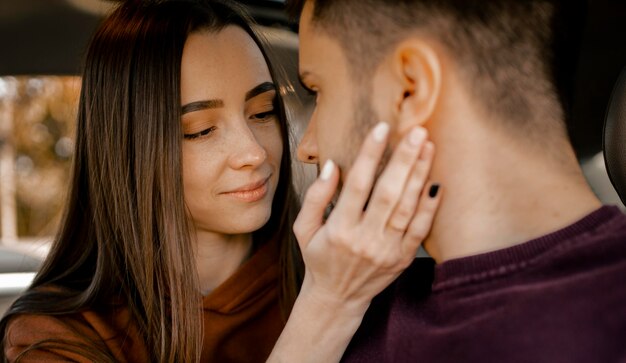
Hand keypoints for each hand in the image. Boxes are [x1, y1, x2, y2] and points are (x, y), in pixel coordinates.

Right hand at [294, 121, 440, 313]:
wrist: (337, 299)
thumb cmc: (319, 258)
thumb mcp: (304, 229)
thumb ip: (316, 197)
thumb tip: (332, 166)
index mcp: (339, 229)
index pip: (357, 184)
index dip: (370, 154)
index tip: (382, 128)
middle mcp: (365, 239)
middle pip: (388, 193)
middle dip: (404, 160)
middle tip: (417, 131)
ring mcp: (386, 250)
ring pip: (407, 208)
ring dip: (419, 176)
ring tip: (428, 147)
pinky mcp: (402, 259)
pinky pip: (420, 230)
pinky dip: (430, 207)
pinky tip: (436, 183)